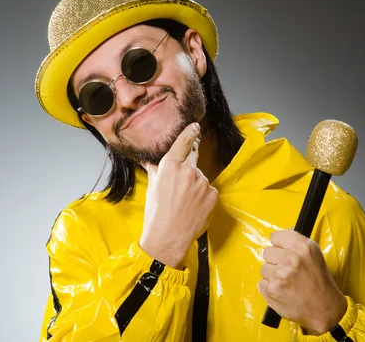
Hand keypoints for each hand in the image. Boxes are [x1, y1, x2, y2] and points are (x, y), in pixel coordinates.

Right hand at [139, 122, 218, 268]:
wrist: (168, 237)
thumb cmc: (156, 213)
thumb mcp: (152, 187)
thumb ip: (155, 170)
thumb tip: (151, 161)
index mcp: (170, 165)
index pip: (183, 142)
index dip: (190, 132)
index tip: (196, 126)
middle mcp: (188, 170)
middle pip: (192, 160)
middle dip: (188, 167)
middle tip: (181, 181)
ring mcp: (202, 182)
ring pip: (200, 178)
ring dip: (195, 185)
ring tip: (184, 202)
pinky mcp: (213, 194)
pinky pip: (209, 190)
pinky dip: (203, 197)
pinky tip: (193, 207)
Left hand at [258, 229, 346, 334]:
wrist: (325, 309)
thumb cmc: (320, 282)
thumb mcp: (315, 255)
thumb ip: (296, 242)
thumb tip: (278, 236)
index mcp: (302, 247)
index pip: (276, 237)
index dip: (279, 246)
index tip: (283, 252)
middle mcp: (291, 259)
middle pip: (267, 252)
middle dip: (275, 261)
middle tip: (287, 270)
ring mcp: (280, 275)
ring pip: (264, 268)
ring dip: (272, 276)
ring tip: (287, 282)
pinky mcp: (272, 290)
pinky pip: (261, 283)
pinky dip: (270, 289)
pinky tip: (283, 291)